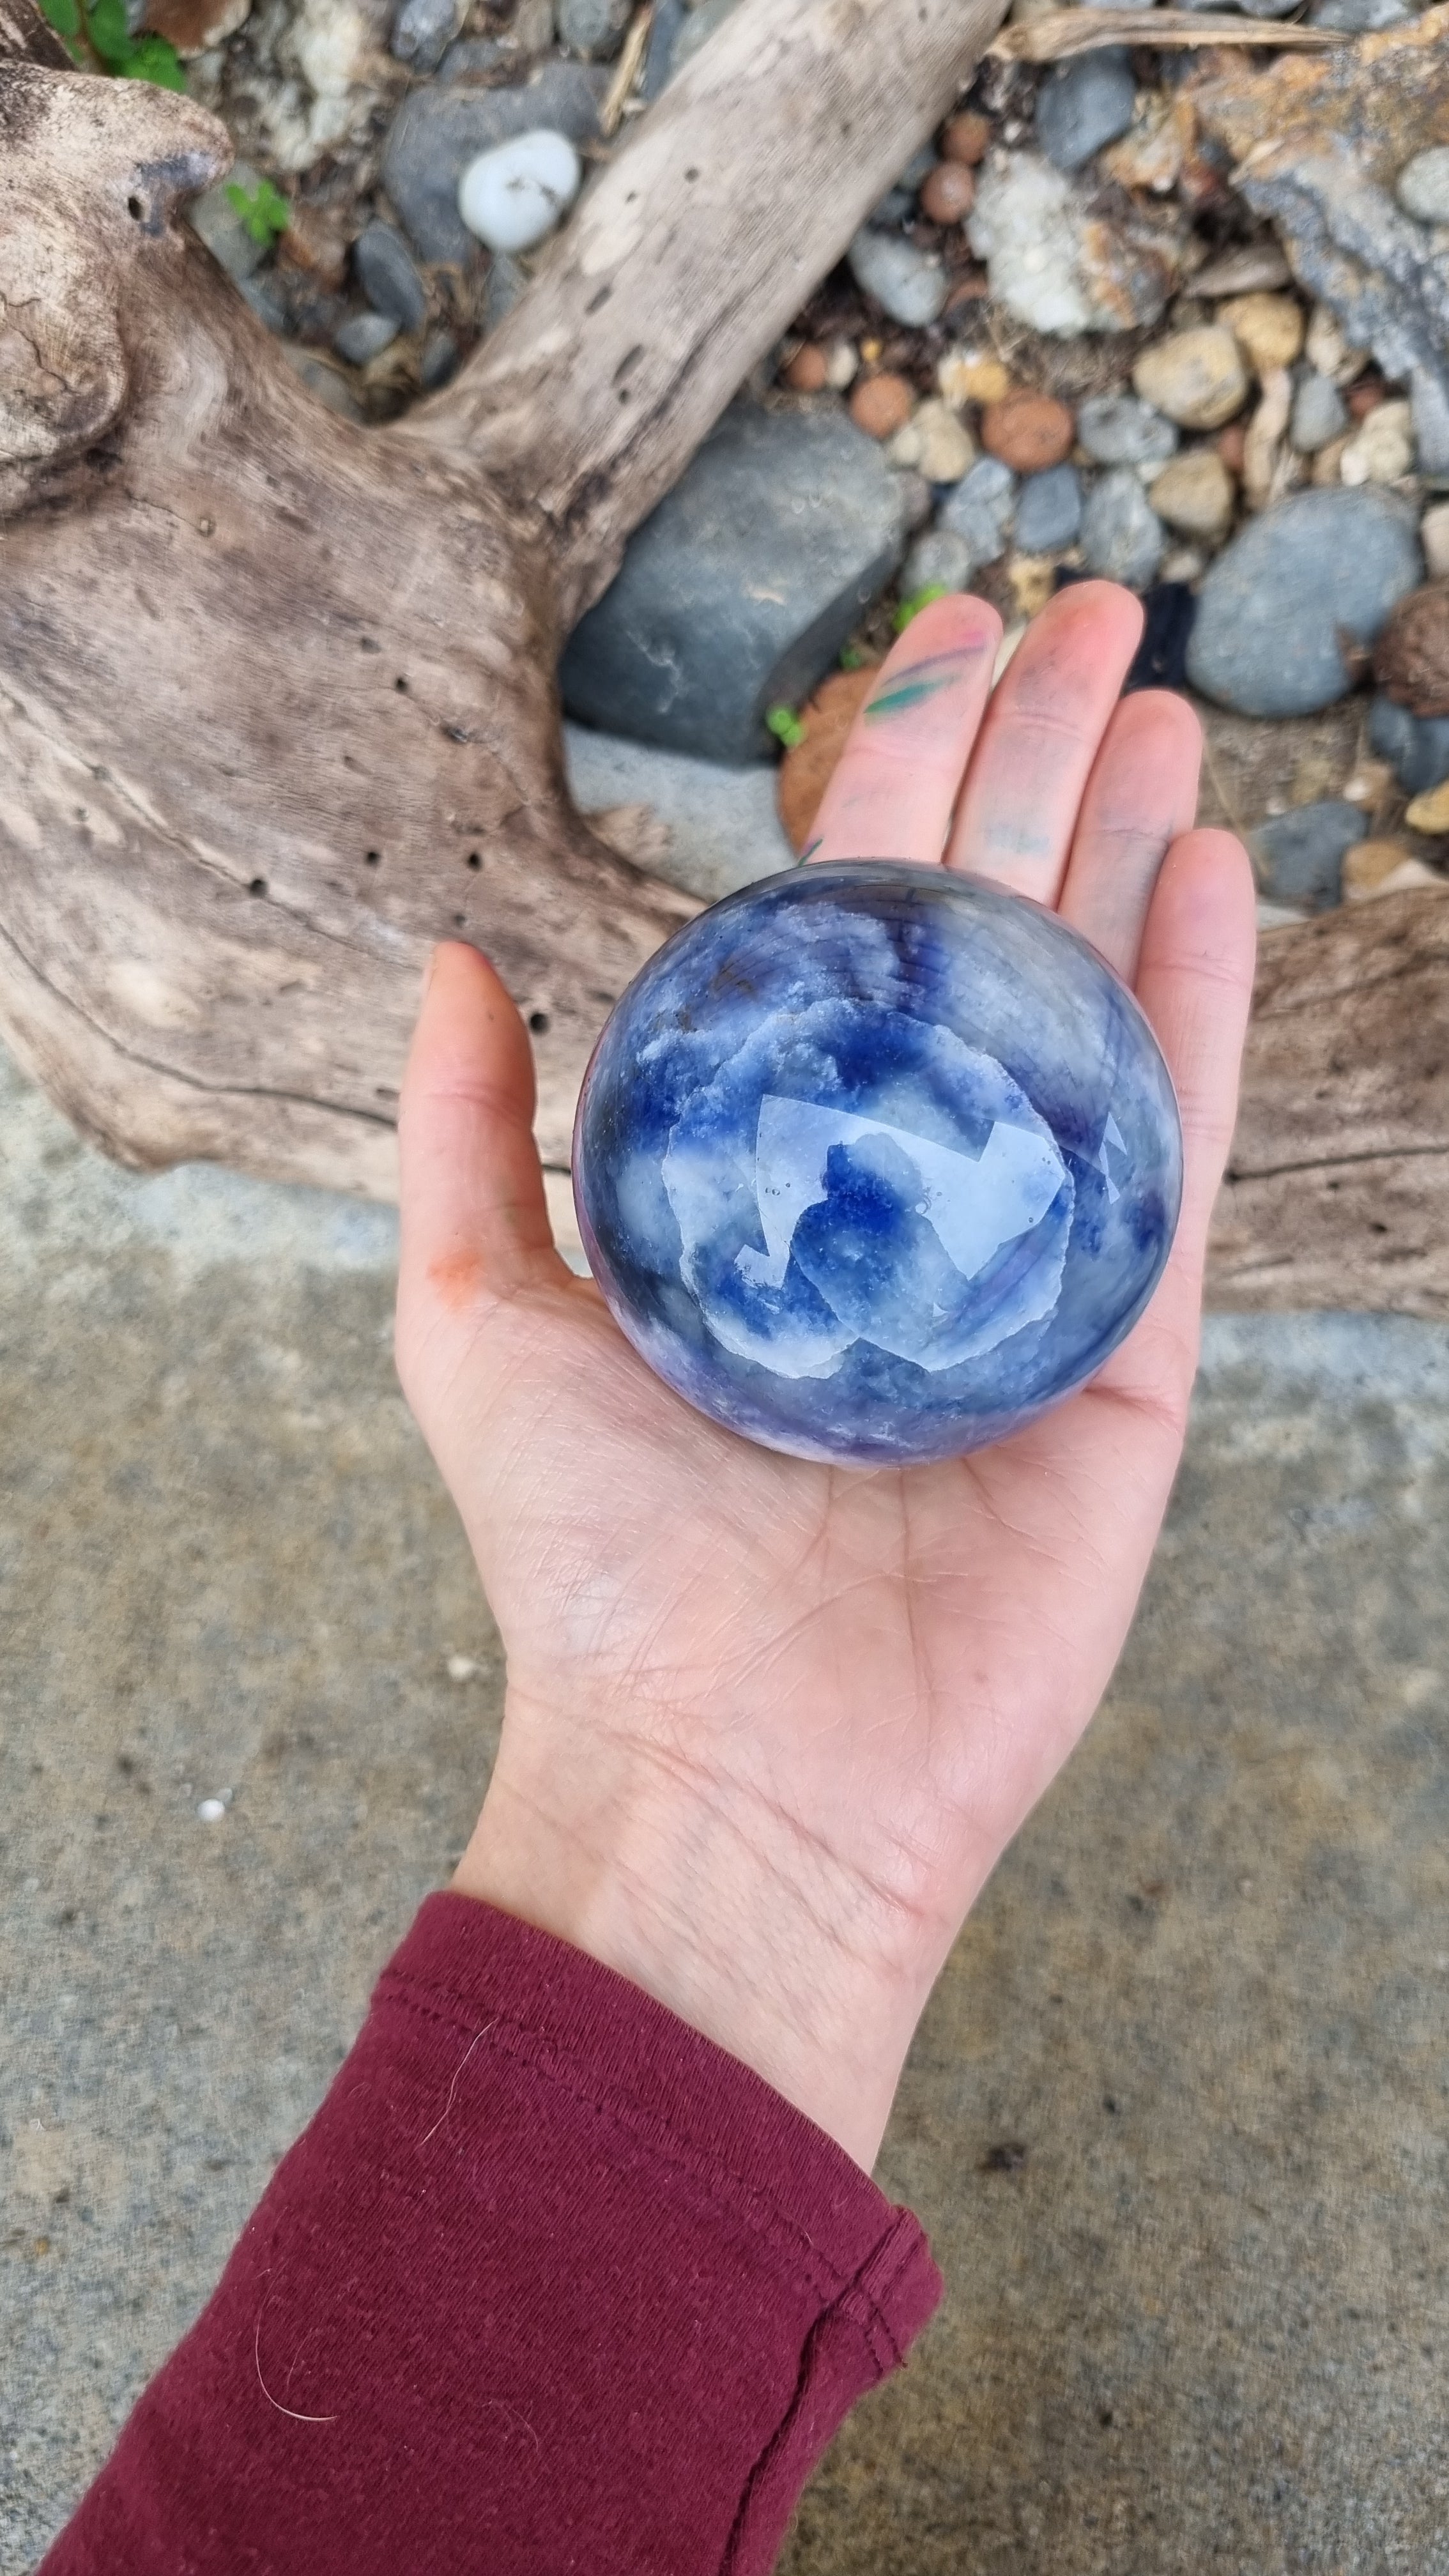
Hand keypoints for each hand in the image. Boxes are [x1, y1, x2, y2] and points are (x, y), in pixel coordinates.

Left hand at [394, 583, 1255, 2170]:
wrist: (730, 1768)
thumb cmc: (593, 1562)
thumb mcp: (474, 1314)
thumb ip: (467, 1135)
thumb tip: (451, 952)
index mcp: (776, 1168)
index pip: (845, 932)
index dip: (895, 778)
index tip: (945, 645)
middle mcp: (911, 1189)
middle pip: (987, 936)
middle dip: (1038, 764)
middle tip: (1091, 615)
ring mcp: (1032, 1257)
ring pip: (1097, 1011)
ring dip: (1131, 845)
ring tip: (1165, 704)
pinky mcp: (1130, 1348)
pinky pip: (1178, 1146)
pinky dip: (1199, 1004)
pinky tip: (1210, 871)